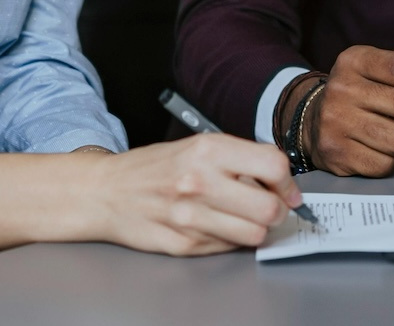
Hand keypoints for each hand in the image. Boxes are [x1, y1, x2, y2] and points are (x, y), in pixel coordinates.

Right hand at [86, 134, 302, 255]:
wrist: (106, 192)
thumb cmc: (154, 168)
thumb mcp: (197, 145)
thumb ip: (239, 158)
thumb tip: (281, 181)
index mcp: (208, 150)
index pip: (273, 165)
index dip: (287, 181)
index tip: (286, 189)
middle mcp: (200, 182)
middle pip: (270, 208)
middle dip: (278, 211)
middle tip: (270, 208)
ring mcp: (191, 217)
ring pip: (254, 234)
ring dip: (256, 228)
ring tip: (242, 218)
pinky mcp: (183, 244)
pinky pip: (228, 247)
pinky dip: (230, 239)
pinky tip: (216, 226)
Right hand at [300, 46, 393, 177]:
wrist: (312, 118)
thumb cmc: (362, 95)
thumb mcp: (379, 77)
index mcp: (356, 60)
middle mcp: (342, 88)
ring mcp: (336, 121)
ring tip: (388, 132)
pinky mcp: (335, 152)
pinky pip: (385, 163)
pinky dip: (388, 160)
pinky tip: (373, 147)